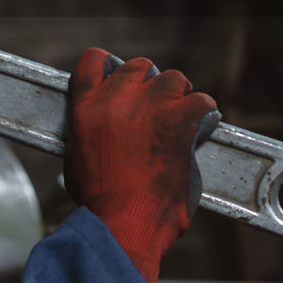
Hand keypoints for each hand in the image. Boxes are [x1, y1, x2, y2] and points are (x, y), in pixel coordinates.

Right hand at [64, 48, 219, 282]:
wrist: (121, 221)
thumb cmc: (99, 203)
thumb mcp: (78, 159)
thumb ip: (90, 133)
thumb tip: (102, 135)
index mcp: (87, 107)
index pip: (94, 61)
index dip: (108, 64)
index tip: (119, 74)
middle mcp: (117, 98)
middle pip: (139, 67)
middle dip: (148, 83)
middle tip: (156, 105)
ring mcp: (150, 106)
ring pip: (172, 78)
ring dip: (177, 95)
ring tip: (180, 114)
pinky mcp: (179, 120)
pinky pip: (201, 101)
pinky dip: (205, 112)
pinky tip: (202, 125)